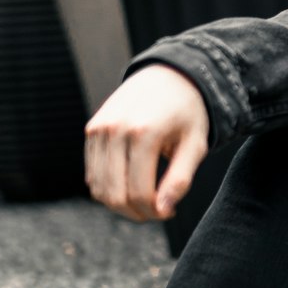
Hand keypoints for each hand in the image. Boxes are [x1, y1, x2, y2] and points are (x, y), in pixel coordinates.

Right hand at [84, 65, 208, 220]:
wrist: (169, 75)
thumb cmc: (188, 112)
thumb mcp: (195, 144)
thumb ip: (180, 179)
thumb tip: (163, 209)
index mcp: (144, 132)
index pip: (139, 192)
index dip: (153, 211)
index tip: (168, 212)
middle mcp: (115, 129)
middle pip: (115, 194)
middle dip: (136, 212)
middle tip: (156, 212)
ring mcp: (99, 128)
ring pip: (99, 187)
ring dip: (120, 204)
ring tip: (145, 201)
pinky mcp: (92, 129)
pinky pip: (92, 173)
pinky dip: (108, 188)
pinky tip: (130, 187)